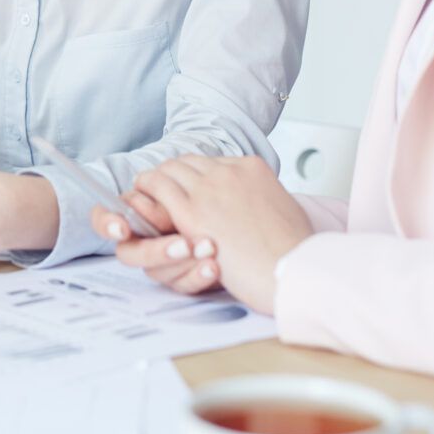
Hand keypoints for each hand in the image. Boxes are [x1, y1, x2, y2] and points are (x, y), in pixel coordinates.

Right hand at [91, 193, 220, 294]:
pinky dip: (198, 276)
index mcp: (132, 216)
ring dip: (182, 263)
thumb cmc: (204, 205)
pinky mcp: (181, 280)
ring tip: (209, 250)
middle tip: (183, 245)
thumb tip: (159, 192)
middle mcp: (140, 242)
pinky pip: (182, 285)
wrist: (236, 235)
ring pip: (157, 273)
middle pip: (130, 254)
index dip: (106, 223)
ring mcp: (160, 264)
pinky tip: (213, 267)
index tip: (122, 228)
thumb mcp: (185, 196)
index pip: (103, 219)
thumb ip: (164, 198)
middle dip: (157, 250)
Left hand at [131, 155, 313, 313]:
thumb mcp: (285, 209)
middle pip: (188, 162)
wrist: (294, 271)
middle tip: (162, 189)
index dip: (196, 175)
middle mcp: (228, 171)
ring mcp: (209, 188)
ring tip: (146, 193)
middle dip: (174, 175)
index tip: (188, 187)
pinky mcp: (191, 211)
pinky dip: (146, 189)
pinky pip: (157, 186)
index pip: (212, 163)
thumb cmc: (294, 251)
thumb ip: (263, 198)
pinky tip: (139, 199)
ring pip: (169, 170)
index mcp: (252, 168)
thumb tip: (258, 202)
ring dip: (156, 181)